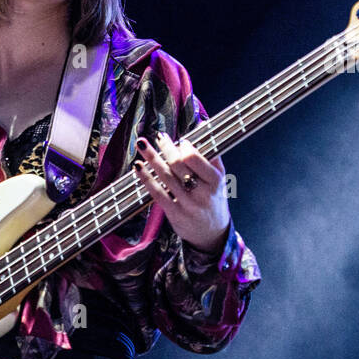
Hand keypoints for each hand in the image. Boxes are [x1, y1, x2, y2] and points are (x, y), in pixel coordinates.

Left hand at [133, 131, 229, 253]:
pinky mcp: (174, 213)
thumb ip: (211, 156)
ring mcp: (187, 204)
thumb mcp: (220, 180)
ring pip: (165, 176)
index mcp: (215, 181)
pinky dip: (145, 178)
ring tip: (142, 144)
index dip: (185, 147)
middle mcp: (201, 193)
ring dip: (152, 158)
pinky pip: (157, 192)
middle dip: (167, 148)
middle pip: (179, 165)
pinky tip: (138, 167)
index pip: (196, 159)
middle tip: (160, 137)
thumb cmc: (213, 200)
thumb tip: (202, 125)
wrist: (212, 233)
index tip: (179, 140)